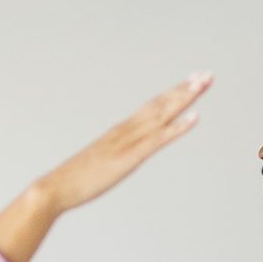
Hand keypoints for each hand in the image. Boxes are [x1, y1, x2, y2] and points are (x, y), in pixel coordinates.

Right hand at [0, 74, 212, 261]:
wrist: (55, 187)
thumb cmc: (76, 179)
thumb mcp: (102, 164)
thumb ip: (114, 157)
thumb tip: (122, 158)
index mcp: (120, 131)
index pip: (151, 107)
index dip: (172, 93)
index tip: (190, 81)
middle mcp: (126, 130)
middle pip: (160, 104)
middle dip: (185, 89)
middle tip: (207, 74)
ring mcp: (128, 142)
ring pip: (162, 114)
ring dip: (185, 98)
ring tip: (204, 83)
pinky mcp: (130, 157)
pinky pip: (159, 139)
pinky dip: (178, 127)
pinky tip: (196, 117)